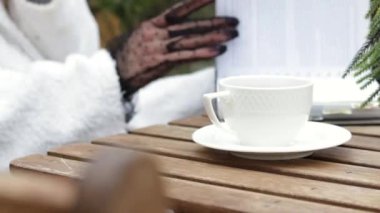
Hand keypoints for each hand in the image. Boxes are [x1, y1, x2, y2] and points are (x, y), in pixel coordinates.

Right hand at [109, 0, 238, 96]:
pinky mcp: (160, 62)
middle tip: (234, 22)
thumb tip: (180, 30)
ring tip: (232, 35)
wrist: (112, 73)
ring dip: (214, 37)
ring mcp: (159, 47)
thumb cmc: (128, 56)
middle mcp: (158, 33)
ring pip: (191, 39)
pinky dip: (203, 53)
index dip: (197, 2)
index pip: (179, 10)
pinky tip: (217, 50)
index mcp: (153, 24)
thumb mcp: (142, 37)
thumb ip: (161, 33)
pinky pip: (185, 56)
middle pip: (191, 25)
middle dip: (215, 23)